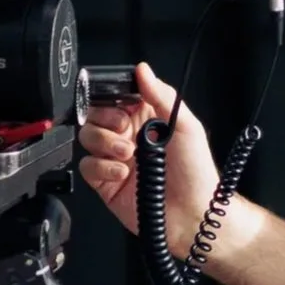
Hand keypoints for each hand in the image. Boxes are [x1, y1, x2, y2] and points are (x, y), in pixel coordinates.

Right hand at [78, 62, 218, 255]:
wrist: (193, 214)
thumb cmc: (196, 172)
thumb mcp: (185, 126)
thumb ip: (162, 96)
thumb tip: (143, 70)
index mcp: (146, 119)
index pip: (116, 97)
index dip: (112, 97)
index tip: (121, 104)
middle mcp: (128, 137)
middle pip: (95, 115)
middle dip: (106, 120)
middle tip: (126, 130)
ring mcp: (115, 159)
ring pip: (88, 138)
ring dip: (105, 143)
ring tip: (128, 154)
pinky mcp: (105, 182)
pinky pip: (87, 166)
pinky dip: (102, 167)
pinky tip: (122, 174)